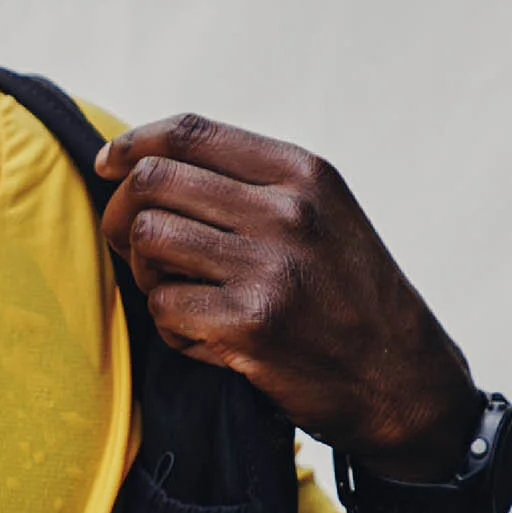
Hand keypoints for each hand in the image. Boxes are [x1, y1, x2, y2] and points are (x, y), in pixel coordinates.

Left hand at [95, 113, 477, 475]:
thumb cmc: (349, 296)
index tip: (108, 164)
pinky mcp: (249, 324)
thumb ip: (252, 184)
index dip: (133, 144)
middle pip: (153, 181)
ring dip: (144, 272)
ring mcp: (267, 267)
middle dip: (121, 212)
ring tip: (176, 293)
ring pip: (148, 240)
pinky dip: (171, 327)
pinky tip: (203, 336)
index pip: (190, 132)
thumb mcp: (323, 215)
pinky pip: (163, 308)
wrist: (402, 380)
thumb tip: (149, 162)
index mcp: (302, 173)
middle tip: (127, 243)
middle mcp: (286, 211)